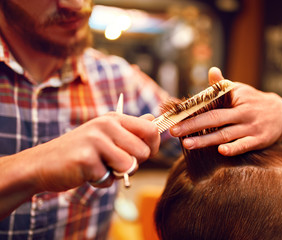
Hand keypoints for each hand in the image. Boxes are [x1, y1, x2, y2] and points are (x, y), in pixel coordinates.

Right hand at [28, 113, 159, 190]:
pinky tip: (86, 173)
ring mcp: (95, 140)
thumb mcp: (106, 134)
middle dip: (134, 164)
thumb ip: (130, 129)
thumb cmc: (81, 151)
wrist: (42, 163)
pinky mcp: (86, 158)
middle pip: (144, 151)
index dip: (153, 146)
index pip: (151, 129)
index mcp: (114, 118)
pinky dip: (100, 182)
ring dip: (116, 174)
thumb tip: (153, 117)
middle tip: (114, 163)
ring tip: (99, 166)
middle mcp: (106, 125)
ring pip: (129, 165)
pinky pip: (109, 179)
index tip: (142, 155)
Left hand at [170, 67, 281, 155]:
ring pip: (226, 134)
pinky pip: (245, 145)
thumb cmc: (254, 101)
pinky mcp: (260, 140)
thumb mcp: (240, 90)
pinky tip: (221, 151)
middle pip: (214, 119)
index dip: (191, 110)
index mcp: (235, 99)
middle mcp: (243, 112)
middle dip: (192, 125)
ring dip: (206, 140)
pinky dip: (234, 148)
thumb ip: (223, 85)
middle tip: (174, 131)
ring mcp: (252, 127)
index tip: (174, 115)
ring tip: (187, 144)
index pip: (210, 103)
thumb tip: (212, 71)